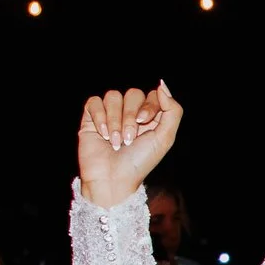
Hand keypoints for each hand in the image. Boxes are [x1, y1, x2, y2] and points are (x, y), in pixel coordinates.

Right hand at [78, 84, 182, 207]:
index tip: (143, 122)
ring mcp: (110, 115)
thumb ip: (173, 111)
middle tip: (128, 138)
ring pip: (113, 96)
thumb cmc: (139, 163)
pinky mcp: (91, 119)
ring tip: (115, 141)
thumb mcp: (165, 139)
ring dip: (115, 120)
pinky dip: (99, 117)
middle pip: (133, 93)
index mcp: (150, 118)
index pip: (152, 95)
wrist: (112, 180)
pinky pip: (94, 102)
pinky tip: (103, 135)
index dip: (149, 105)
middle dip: (130, 116)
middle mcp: (130, 114)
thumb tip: (162, 84)